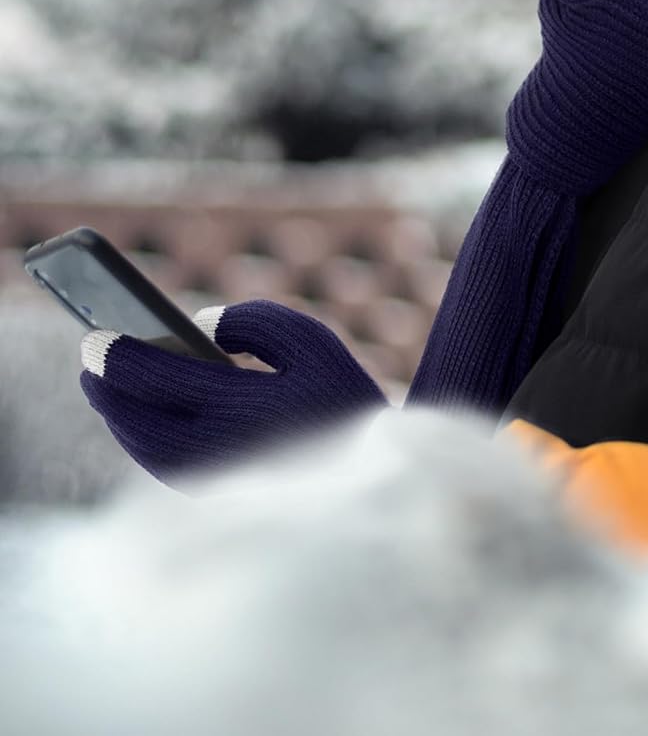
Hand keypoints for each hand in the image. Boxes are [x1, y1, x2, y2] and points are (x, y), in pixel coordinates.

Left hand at [79, 299, 385, 486]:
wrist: (381, 478)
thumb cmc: (342, 398)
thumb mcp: (311, 342)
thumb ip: (252, 322)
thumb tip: (197, 326)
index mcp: (245, 408)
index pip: (161, 378)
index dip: (120, 356)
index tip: (92, 338)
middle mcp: (224, 453)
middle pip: (141, 422)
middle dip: (108, 391)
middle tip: (88, 360)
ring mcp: (220, 485)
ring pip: (148, 454)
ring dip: (120, 419)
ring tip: (107, 387)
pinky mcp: (224, 504)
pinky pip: (168, 471)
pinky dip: (144, 443)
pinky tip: (140, 418)